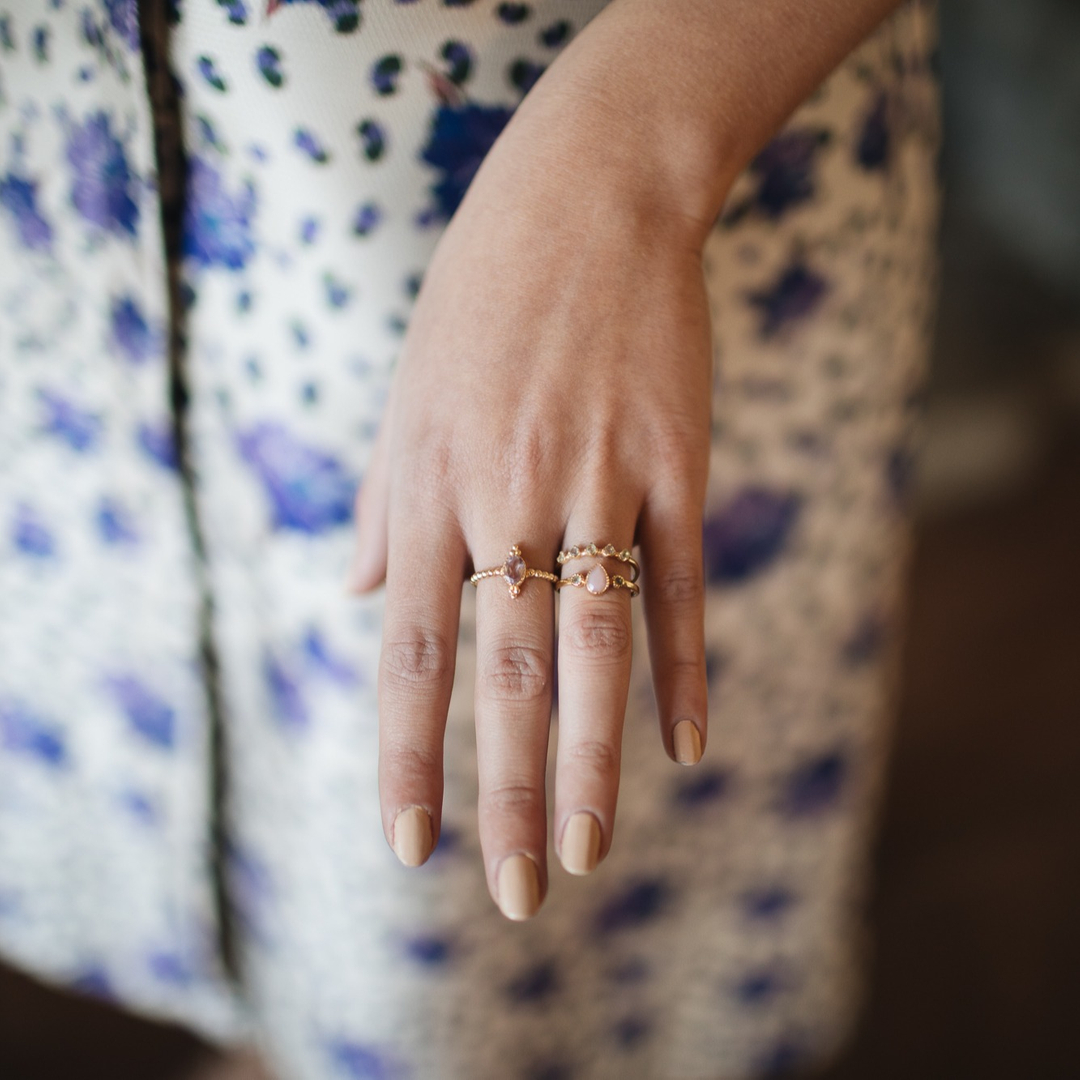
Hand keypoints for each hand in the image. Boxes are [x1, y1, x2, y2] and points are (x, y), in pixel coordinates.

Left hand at [347, 87, 713, 919]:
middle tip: (517, 897)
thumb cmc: (478, 304)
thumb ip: (383, 509)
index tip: (409, 847)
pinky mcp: (672, 463)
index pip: (412, 656)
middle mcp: (503, 501)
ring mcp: (594, 483)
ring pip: (593, 650)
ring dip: (592, 762)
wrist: (584, 199)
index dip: (411, 758)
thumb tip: (360, 599)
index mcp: (429, 494)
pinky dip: (682, 671)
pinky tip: (685, 746)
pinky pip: (678, 585)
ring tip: (588, 852)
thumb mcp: (406, 398)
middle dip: (504, 796)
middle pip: (504, 677)